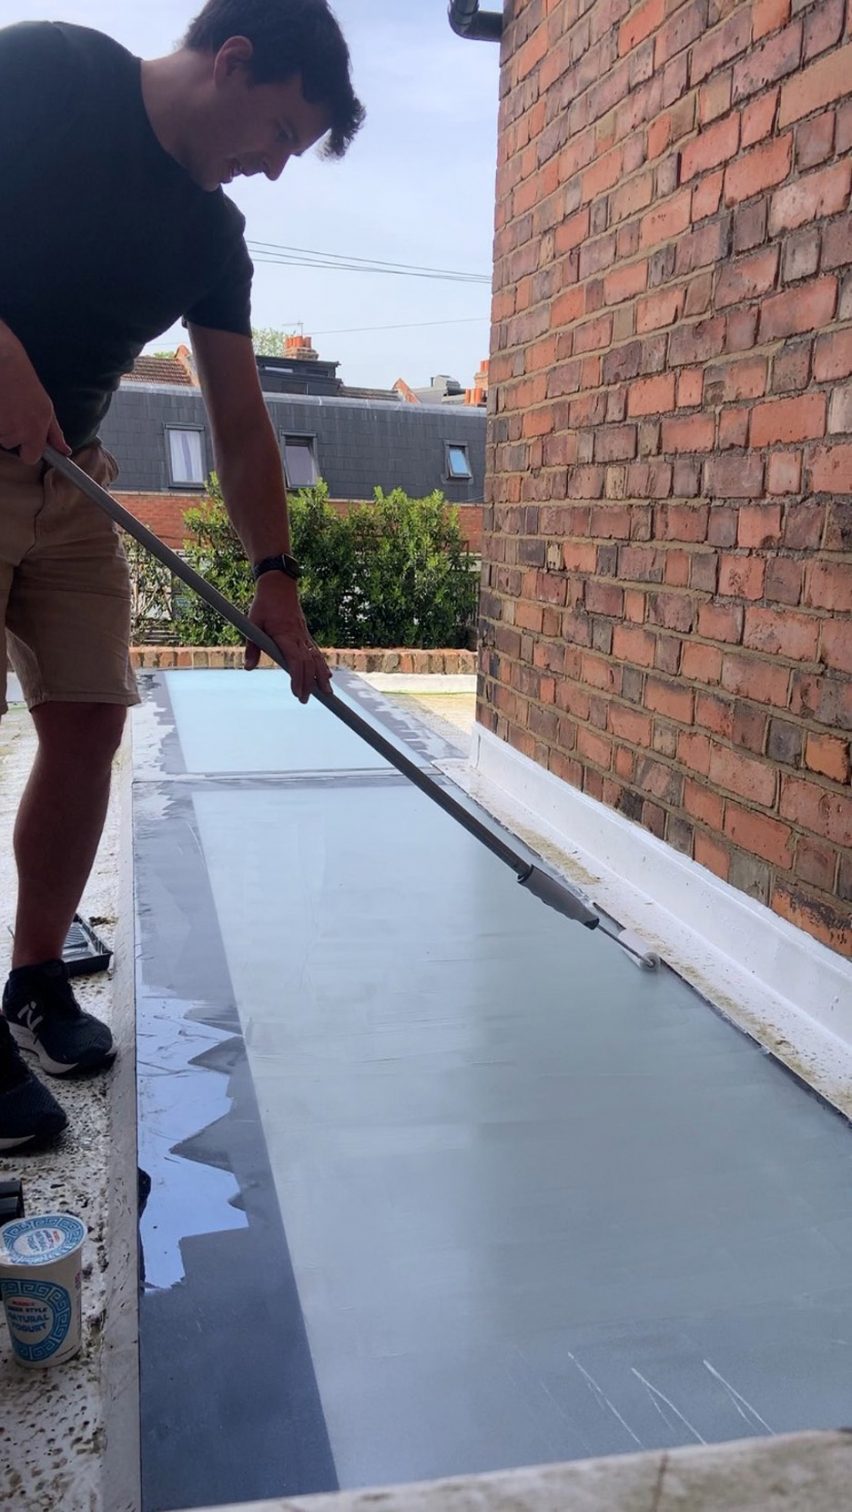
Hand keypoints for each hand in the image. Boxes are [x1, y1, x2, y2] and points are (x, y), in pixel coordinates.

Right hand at [0, 325, 69, 464]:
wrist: (3, 362)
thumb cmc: (25, 382)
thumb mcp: (46, 408)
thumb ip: (54, 434)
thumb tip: (65, 451)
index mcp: (35, 430)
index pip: (30, 458)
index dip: (28, 450)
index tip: (27, 441)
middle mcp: (18, 431)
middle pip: (11, 444)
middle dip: (12, 433)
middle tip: (13, 412)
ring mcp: (1, 427)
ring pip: (0, 436)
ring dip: (1, 424)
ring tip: (5, 404)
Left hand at [246, 572, 331, 703]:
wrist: (279, 585)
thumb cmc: (264, 604)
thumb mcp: (252, 623)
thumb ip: (251, 647)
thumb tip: (248, 668)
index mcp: (285, 635)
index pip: (296, 660)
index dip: (298, 677)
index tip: (297, 692)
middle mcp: (298, 636)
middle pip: (309, 664)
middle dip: (309, 683)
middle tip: (305, 700)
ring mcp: (304, 635)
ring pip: (317, 659)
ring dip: (322, 677)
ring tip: (326, 693)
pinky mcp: (306, 634)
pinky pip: (316, 652)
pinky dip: (322, 666)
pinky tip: (326, 677)